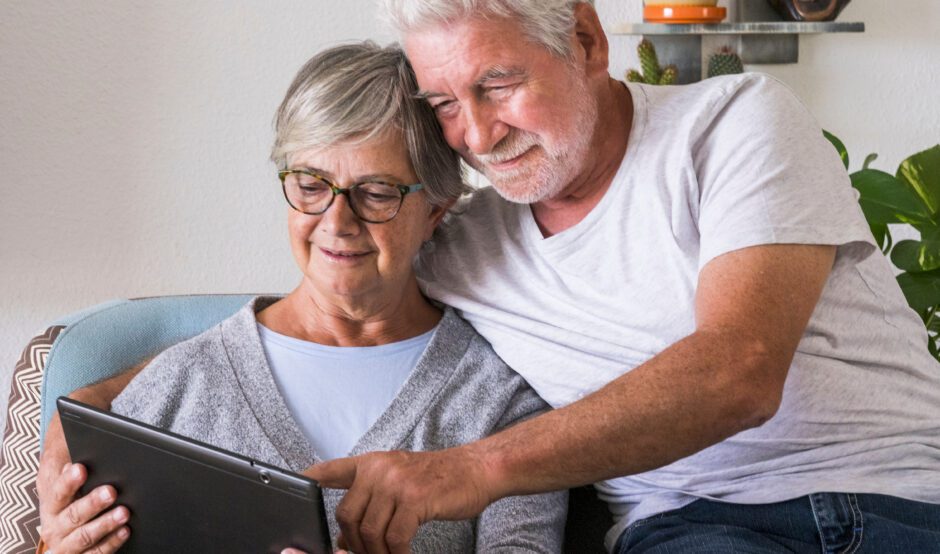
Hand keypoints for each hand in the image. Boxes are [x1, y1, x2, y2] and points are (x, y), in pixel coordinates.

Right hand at [37, 461, 129, 552]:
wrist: (63, 528)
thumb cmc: (72, 496)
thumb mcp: (69, 479)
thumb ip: (73, 466)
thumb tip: (83, 445)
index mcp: (51, 502)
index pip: (57, 491)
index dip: (69, 481)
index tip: (81, 468)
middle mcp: (55, 526)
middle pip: (73, 515)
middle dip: (92, 503)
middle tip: (111, 492)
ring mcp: (66, 545)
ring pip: (84, 537)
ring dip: (105, 524)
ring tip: (123, 512)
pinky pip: (96, 553)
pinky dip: (111, 543)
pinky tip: (125, 531)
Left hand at [305, 447, 493, 553]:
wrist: (477, 469)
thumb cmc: (439, 480)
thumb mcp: (399, 480)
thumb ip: (372, 501)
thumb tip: (345, 538)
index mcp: (371, 463)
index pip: (329, 470)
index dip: (306, 480)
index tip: (290, 489)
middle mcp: (379, 469)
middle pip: (345, 515)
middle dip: (353, 544)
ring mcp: (396, 482)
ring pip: (368, 531)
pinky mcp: (414, 499)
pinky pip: (394, 538)